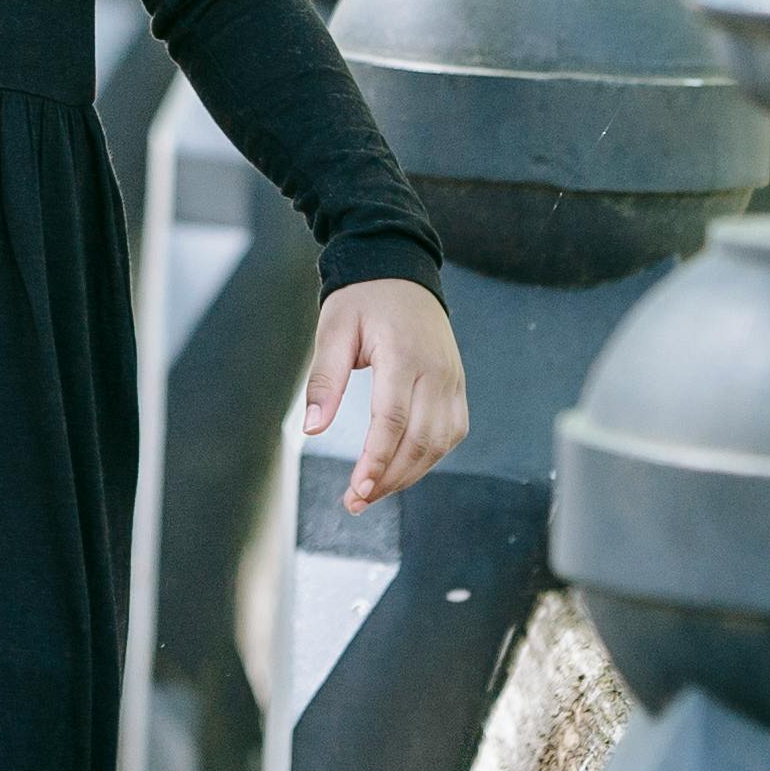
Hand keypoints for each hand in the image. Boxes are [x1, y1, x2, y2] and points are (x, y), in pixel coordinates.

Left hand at [304, 277, 471, 512]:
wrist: (401, 270)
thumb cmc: (362, 298)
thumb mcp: (333, 329)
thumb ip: (324, 380)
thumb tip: (312, 428)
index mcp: (402, 355)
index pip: (393, 421)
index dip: (375, 461)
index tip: (356, 490)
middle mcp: (435, 371)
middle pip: (419, 440)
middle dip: (388, 478)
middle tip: (356, 500)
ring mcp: (451, 379)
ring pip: (439, 443)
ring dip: (408, 474)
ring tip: (373, 491)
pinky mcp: (457, 385)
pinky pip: (451, 432)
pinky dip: (429, 457)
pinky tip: (402, 468)